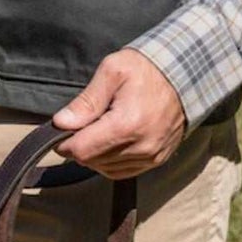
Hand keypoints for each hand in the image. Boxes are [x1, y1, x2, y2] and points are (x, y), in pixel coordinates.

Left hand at [51, 49, 186, 178]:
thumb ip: (86, 101)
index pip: (84, 150)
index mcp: (127, 125)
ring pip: (108, 170)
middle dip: (78, 147)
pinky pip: (125, 171)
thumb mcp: (111, 72)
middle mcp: (142, 147)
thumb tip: (61, 123)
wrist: (183, 77)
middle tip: (75, 126)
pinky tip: (106, 142)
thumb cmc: (144, 70)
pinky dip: (110, 162)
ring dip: (94, 156)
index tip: (58, 131)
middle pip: (94, 161)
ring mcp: (152, 157)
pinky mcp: (158, 160)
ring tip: (91, 131)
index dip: (64, 143)